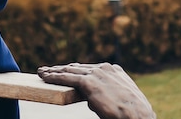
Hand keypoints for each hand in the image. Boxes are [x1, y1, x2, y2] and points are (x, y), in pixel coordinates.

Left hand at [38, 62, 155, 118]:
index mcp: (114, 71)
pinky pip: (66, 78)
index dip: (74, 69)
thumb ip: (107, 93)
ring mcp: (97, 73)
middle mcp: (105, 68)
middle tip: (48, 70)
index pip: (89, 68)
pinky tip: (45, 77)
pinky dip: (54, 77)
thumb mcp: (121, 98)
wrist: (137, 117)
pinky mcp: (89, 82)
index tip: (64, 70)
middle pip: (77, 67)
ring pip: (69, 70)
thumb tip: (90, 98)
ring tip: (42, 72)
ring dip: (54, 71)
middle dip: (61, 68)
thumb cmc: (132, 114)